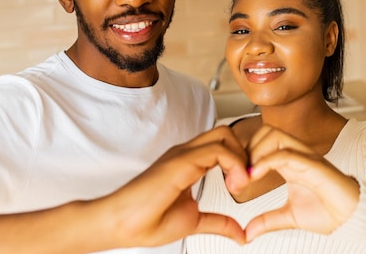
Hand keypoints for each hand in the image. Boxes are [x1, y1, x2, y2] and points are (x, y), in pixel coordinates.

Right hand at [97, 126, 249, 247]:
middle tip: (245, 183)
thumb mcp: (194, 221)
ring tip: (239, 186)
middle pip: (226, 132)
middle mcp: (187, 152)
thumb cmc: (147, 221)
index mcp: (190, 161)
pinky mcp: (180, 161)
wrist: (120, 225)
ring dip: (241, 158)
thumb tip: (241, 233)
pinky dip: (234, 164)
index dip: (241, 159)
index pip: (224, 143)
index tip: (244, 186)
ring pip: (224, 134)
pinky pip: (217, 150)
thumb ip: (219, 223)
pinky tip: (233, 186)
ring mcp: (183, 154)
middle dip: (244, 153)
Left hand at [241, 125, 359, 241]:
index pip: (264, 141)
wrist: (352, 218)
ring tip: (248, 175)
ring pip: (276, 135)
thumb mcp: (290, 216)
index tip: (236, 177)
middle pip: (267, 131)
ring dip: (256, 152)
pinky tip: (257, 175)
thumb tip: (248, 232)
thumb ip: (268, 221)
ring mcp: (306, 158)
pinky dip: (267, 161)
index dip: (246, 153)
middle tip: (240, 174)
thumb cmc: (329, 211)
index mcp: (291, 163)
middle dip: (248, 148)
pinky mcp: (314, 166)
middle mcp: (298, 155)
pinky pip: (288, 153)